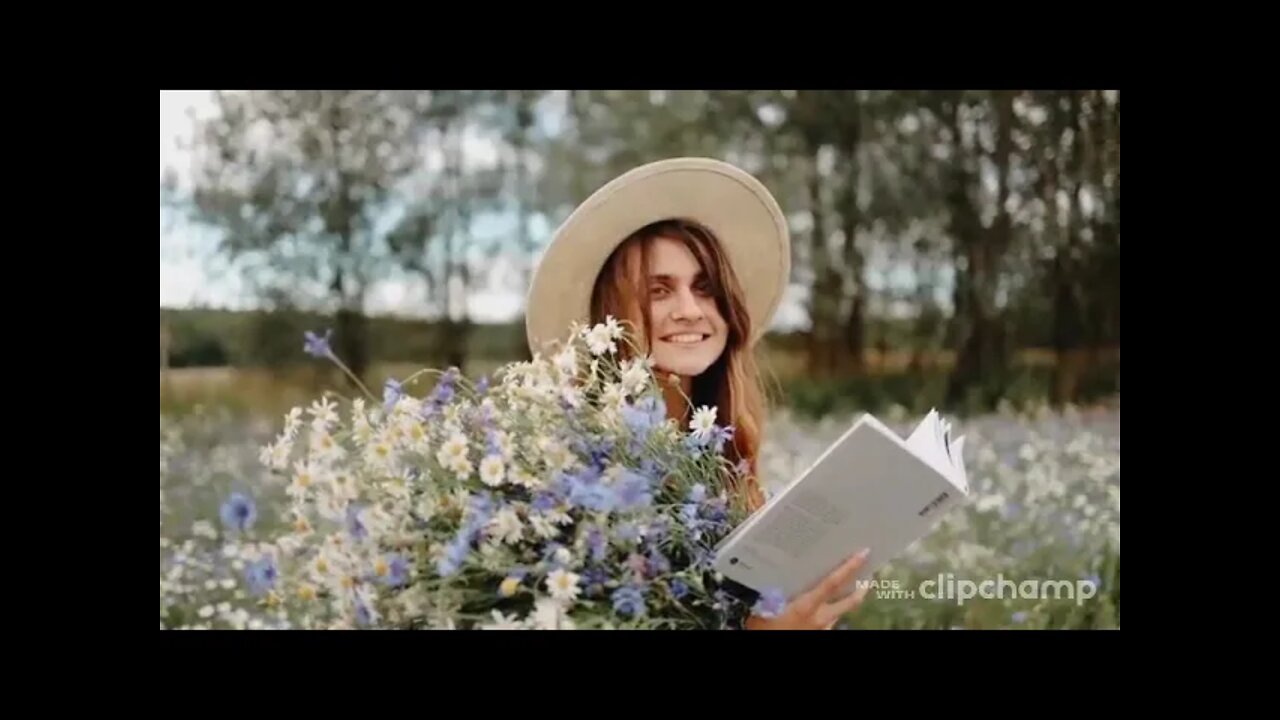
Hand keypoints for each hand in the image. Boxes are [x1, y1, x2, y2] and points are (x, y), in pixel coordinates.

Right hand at [744, 548, 870, 629]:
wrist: (771, 654)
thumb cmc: (766, 629)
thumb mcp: (763, 608)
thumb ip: (771, 594)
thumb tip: (772, 577)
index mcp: (808, 605)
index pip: (834, 582)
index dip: (850, 567)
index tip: (864, 554)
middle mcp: (821, 618)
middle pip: (850, 601)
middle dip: (862, 589)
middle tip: (868, 577)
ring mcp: (823, 629)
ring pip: (838, 613)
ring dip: (842, 603)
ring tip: (841, 592)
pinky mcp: (820, 636)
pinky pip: (828, 624)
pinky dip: (827, 616)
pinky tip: (818, 613)